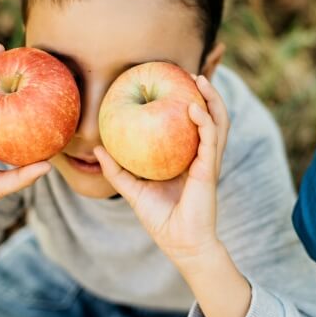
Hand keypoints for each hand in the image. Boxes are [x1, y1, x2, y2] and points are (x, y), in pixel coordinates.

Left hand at [96, 74, 228, 266]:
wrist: (180, 243)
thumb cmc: (160, 218)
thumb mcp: (133, 190)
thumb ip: (117, 170)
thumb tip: (97, 149)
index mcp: (189, 157)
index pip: (194, 124)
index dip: (191, 101)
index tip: (175, 82)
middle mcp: (202, 155)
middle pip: (212, 117)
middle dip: (207, 93)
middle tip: (190, 73)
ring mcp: (208, 161)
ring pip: (218, 122)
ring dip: (212, 99)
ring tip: (198, 81)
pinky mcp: (208, 170)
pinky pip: (209, 140)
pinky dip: (204, 121)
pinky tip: (192, 108)